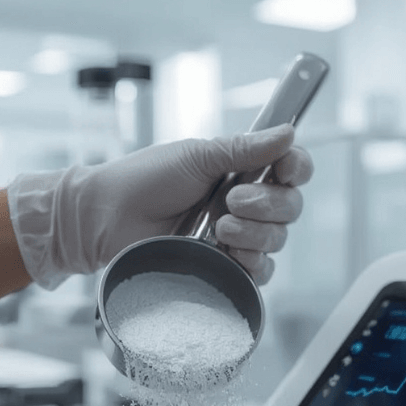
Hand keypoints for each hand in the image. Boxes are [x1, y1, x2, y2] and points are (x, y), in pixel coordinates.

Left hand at [7, 123, 312, 288]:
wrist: (107, 219)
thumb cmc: (143, 181)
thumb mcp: (196, 156)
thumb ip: (244, 148)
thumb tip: (288, 132)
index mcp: (240, 171)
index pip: (291, 169)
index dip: (298, 168)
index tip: (287, 168)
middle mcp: (245, 204)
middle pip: (290, 207)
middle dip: (268, 204)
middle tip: (231, 201)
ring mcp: (235, 238)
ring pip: (277, 241)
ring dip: (254, 233)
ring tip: (219, 228)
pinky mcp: (223, 269)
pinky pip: (260, 273)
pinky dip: (251, 263)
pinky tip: (226, 253)